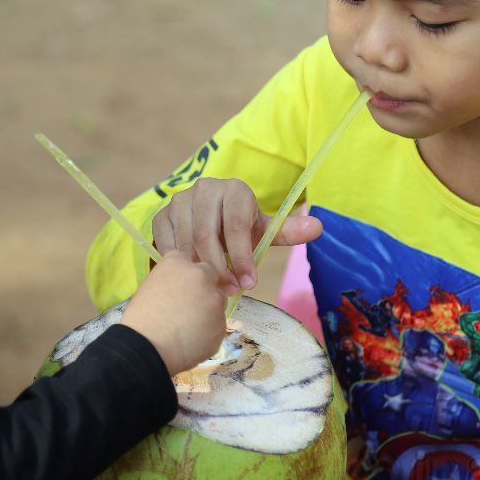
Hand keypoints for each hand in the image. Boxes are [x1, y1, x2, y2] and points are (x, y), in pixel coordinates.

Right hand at [121, 251, 226, 375]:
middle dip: (202, 288)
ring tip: (188, 328)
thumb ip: (171, 281)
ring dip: (208, 310)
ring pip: (217, 302)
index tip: (179, 286)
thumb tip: (181, 289)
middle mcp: (202, 276)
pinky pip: (217, 325)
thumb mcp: (150, 286)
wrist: (147, 347)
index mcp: (179, 263)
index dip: (185, 275)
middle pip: (210, 276)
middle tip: (187, 307)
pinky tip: (191, 341)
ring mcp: (215, 300)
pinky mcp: (221, 324)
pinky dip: (208, 332)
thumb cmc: (141, 317)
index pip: (188, 260)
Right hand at [152, 177, 321, 294]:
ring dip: (199, 270)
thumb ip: (287, 230)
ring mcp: (179, 201)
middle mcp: (204, 189)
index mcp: (233, 189)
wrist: (210, 219)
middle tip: (230, 291)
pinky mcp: (161, 215)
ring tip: (213, 288)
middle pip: (207, 235)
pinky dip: (179, 265)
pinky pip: (166, 245)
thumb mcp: (263, 229)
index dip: (242, 256)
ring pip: (186, 241)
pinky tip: (191, 279)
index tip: (250, 282)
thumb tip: (318, 226)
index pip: (235, 225)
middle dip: (220, 268)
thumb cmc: (241, 228)